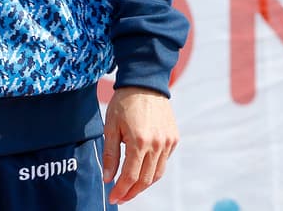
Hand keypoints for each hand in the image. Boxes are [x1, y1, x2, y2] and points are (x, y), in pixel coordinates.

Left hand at [103, 87, 178, 204]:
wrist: (145, 83)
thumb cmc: (123, 103)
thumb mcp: (110, 126)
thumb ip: (110, 154)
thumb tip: (108, 178)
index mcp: (140, 141)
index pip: (131, 176)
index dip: (121, 190)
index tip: (113, 198)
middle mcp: (158, 145)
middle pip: (146, 179)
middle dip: (132, 192)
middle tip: (120, 197)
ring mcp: (168, 142)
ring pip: (157, 173)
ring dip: (144, 185)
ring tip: (130, 189)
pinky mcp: (174, 139)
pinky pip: (164, 161)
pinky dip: (153, 170)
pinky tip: (142, 171)